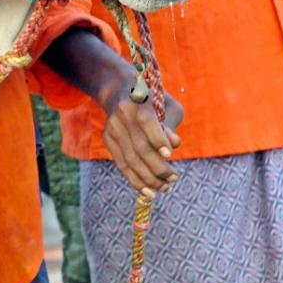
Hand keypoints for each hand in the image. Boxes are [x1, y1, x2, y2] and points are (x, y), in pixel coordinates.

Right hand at [101, 75, 183, 196]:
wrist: (120, 91)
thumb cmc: (153, 101)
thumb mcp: (167, 106)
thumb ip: (171, 125)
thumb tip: (174, 144)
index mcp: (138, 103)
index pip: (146, 122)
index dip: (157, 139)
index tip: (169, 155)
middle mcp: (122, 116)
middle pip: (139, 146)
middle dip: (158, 167)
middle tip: (173, 178)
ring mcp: (112, 128)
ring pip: (130, 159)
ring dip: (149, 178)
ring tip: (165, 187)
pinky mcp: (107, 139)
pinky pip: (121, 164)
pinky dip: (135, 180)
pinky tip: (149, 191)